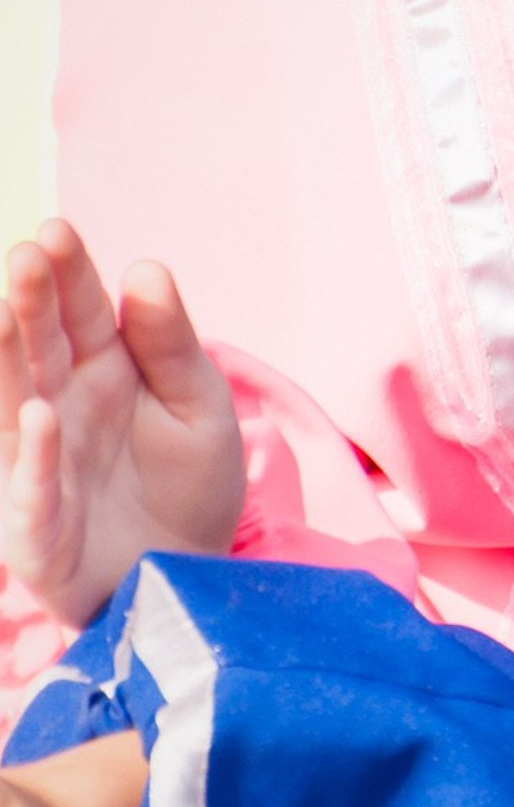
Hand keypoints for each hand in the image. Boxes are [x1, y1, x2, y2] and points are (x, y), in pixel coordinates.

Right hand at [0, 224, 243, 628]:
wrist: (190, 575)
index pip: (78, 313)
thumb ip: (173, 345)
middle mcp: (58, 409)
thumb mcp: (201, 407)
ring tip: (3, 310)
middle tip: (27, 253)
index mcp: (101, 372)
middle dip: (28, 300)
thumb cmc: (189, 484)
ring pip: (14, 406)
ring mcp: (40, 466)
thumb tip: (147, 269)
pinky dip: (37, 458)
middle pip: (37, 348)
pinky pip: (32, 491)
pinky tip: (42, 417)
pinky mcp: (37, 528)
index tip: (58, 231)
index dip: (67, 274)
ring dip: (6, 361)